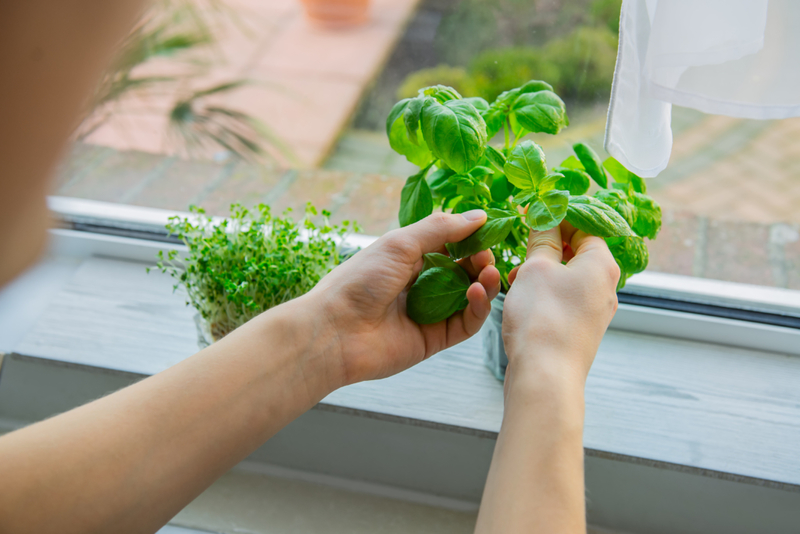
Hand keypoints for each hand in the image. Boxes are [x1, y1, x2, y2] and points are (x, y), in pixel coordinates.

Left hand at [304, 211, 500, 384]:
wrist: (334, 331)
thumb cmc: (358, 281)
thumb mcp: (399, 243)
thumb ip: (440, 228)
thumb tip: (478, 216)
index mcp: (408, 259)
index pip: (449, 246)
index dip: (470, 239)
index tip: (488, 231)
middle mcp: (420, 285)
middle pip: (463, 272)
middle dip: (480, 261)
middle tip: (487, 255)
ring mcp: (429, 313)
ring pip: (469, 298)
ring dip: (485, 283)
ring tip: (489, 272)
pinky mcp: (434, 340)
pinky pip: (466, 324)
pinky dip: (478, 308)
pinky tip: (477, 292)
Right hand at [502, 221, 619, 386]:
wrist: (544, 377)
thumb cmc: (543, 318)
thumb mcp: (536, 268)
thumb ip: (542, 238)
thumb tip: (544, 217)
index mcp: (603, 265)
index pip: (585, 225)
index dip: (557, 216)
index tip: (531, 213)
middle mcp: (605, 287)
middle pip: (577, 251)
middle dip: (547, 246)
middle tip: (521, 246)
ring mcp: (594, 311)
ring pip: (567, 277)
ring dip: (540, 271)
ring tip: (515, 277)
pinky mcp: (580, 330)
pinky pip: (562, 299)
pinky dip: (543, 293)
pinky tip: (521, 299)